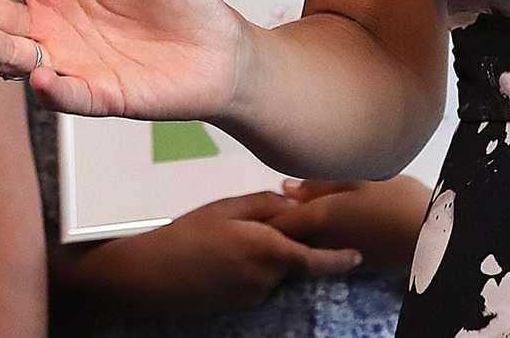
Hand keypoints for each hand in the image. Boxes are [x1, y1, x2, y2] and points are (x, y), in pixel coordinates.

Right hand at [62, 191, 362, 318]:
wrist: (153, 275)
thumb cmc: (186, 235)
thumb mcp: (226, 208)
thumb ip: (264, 205)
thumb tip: (292, 205)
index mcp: (267, 249)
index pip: (315, 258)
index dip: (339, 258)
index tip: (356, 255)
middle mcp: (266, 277)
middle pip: (292, 259)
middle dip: (284, 242)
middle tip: (250, 223)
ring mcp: (253, 295)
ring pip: (273, 269)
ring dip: (264, 253)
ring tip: (226, 239)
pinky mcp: (240, 304)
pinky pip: (257, 281)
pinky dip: (249, 267)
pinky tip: (222, 255)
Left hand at [269, 176, 431, 274]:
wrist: (431, 235)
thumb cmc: (397, 199)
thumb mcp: (359, 179)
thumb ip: (319, 184)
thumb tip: (285, 188)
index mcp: (320, 216)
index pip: (276, 222)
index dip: (260, 215)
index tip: (250, 207)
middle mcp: (323, 240)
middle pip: (287, 237)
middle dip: (272, 225)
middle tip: (261, 211)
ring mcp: (337, 254)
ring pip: (303, 245)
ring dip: (292, 234)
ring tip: (285, 216)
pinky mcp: (352, 263)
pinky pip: (321, 251)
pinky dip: (312, 241)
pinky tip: (316, 228)